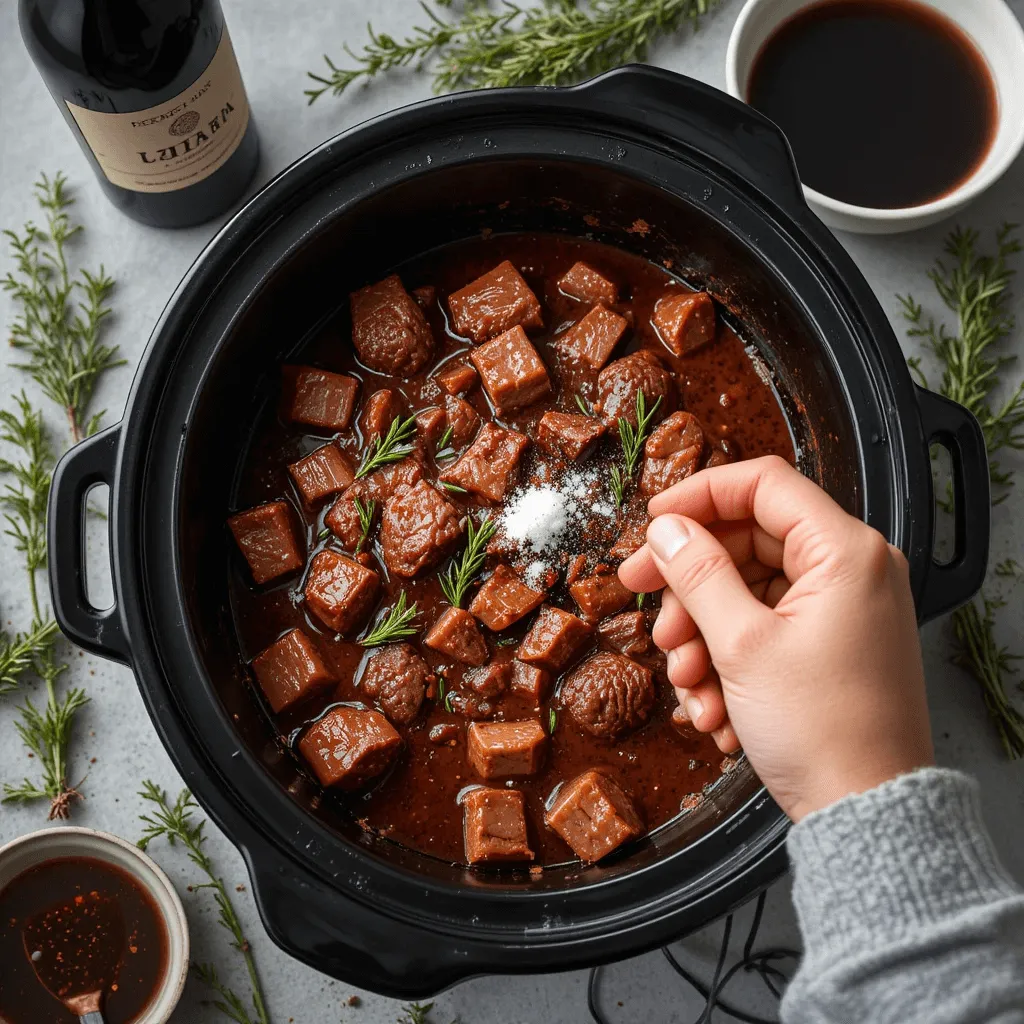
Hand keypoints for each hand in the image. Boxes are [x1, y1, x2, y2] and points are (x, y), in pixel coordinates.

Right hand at [618, 456, 933, 821]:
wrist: (865, 813)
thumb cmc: (821, 729)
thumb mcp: (741, 644)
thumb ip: (699, 573)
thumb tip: (667, 529)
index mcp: (845, 552)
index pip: (762, 485)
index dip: (699, 497)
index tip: (652, 524)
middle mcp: (851, 571)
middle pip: (748, 544)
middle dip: (691, 586)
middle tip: (649, 613)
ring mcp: (842, 610)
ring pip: (748, 593)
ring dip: (704, 636)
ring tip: (689, 683)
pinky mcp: (829, 645)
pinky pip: (764, 630)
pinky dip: (729, 660)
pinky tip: (714, 706)